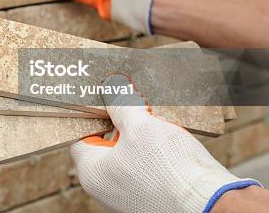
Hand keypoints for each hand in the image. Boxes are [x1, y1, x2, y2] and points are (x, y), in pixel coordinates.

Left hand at [71, 75, 260, 212]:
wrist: (210, 206)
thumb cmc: (171, 169)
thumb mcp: (140, 125)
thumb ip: (120, 105)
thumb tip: (111, 88)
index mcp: (91, 172)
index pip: (79, 136)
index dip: (91, 115)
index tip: (103, 100)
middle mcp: (104, 189)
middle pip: (103, 145)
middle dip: (118, 123)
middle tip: (131, 104)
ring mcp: (126, 196)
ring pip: (125, 157)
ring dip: (137, 137)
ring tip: (152, 119)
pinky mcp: (148, 199)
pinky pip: (142, 169)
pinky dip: (150, 153)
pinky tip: (165, 139)